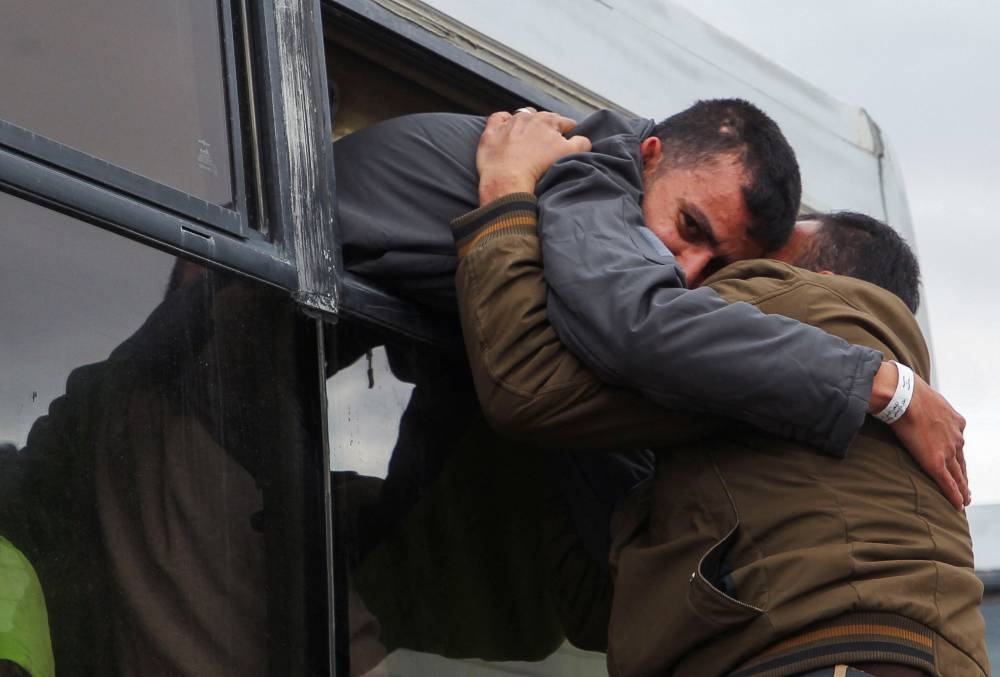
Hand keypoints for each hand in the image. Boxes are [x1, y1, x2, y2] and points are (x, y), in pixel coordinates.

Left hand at [477, 108, 591, 203]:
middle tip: (547, 146)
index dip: (570, 133)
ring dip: (527, 123)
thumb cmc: (538, 167)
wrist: (507, 178)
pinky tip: (506, 129)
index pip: (565, 123)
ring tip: (528, 138)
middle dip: (547, 129)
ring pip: (522, 116)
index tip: (569, 142)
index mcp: (549, 120)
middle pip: (543, 119)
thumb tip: (584, 140)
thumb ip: (581, 144)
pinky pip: (498, 118)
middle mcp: (528, 117)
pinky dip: (503, 121)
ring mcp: (509, 123)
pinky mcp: (492, 131)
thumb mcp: (568, 154)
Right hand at [887, 373, 968, 509]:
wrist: (903, 396)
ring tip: (964, 499)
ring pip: (958, 474)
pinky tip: (959, 505)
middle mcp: (956, 436)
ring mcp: (948, 450)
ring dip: (962, 488)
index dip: (956, 456)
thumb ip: (918, 405)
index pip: (957, 443)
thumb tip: (901, 401)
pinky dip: (955, 495)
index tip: (957, 464)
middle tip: (966, 488)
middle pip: (961, 461)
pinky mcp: (937, 462)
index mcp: (954, 421)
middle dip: (963, 475)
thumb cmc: (905, 391)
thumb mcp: (921, 396)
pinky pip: (949, 482)